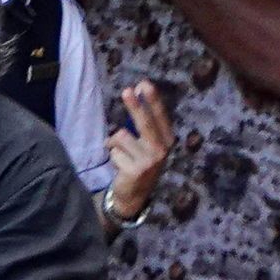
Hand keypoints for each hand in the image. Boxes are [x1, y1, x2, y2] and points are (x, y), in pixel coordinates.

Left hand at [106, 81, 172, 218]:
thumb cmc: (140, 162)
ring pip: (121, 137)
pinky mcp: (136, 171)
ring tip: (120, 154)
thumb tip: (135, 92)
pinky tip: (120, 166)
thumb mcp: (148, 144)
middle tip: (127, 91)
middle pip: (145, 123)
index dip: (152, 100)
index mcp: (167, 140)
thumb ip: (145, 122)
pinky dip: (112, 156)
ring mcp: (149, 161)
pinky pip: (114, 152)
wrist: (135, 195)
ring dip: (114, 143)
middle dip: (135, 106)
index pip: (160, 116)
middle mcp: (161, 150)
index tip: (143, 84)